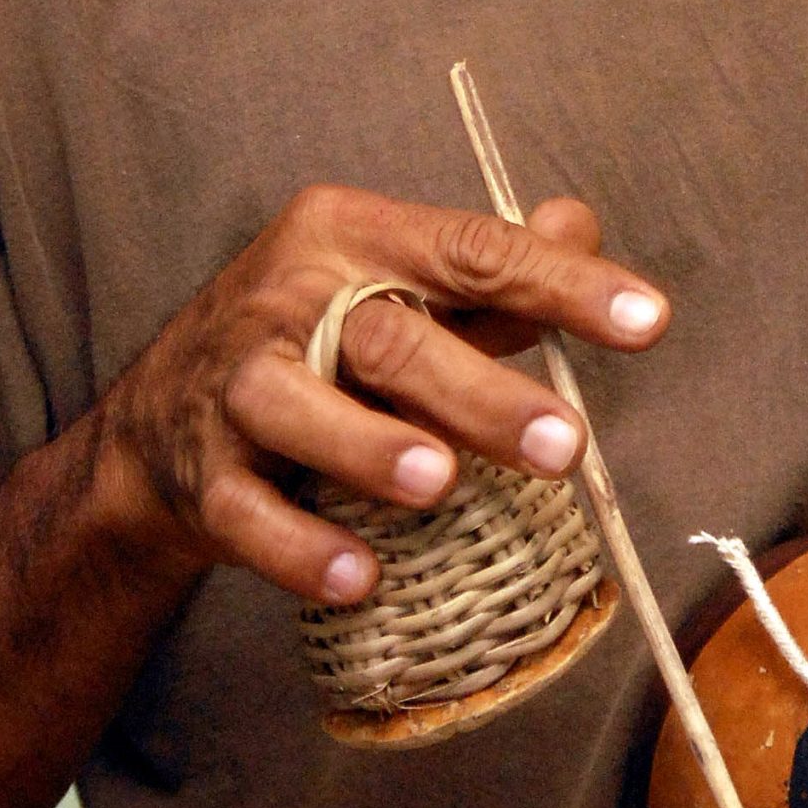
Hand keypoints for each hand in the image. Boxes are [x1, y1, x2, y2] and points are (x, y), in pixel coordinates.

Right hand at [99, 185, 668, 605]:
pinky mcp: (198, 472)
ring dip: (371, 447)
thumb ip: (491, 272)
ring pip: (296, 407)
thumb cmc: (316, 343)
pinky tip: (359, 579)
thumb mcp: (395, 288)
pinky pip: (246, 513)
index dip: (563, 284)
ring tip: (441, 483)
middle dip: (480, 393)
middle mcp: (285, 296)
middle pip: (388, 337)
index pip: (470, 250)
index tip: (651, 321)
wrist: (155, 428)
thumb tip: (583, 228)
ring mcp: (232, 384)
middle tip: (567, 446)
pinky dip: (300, 548)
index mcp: (350, 235)